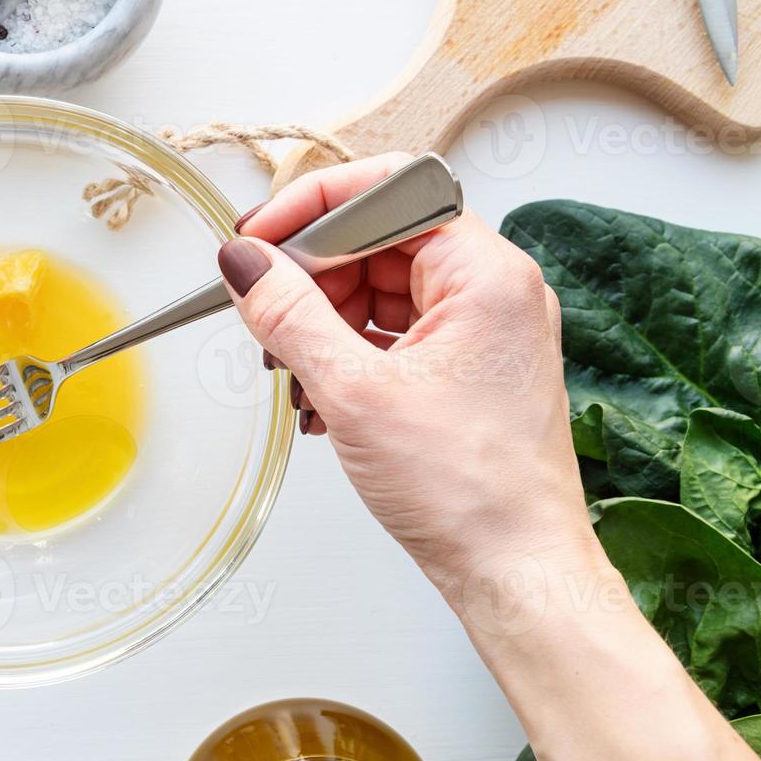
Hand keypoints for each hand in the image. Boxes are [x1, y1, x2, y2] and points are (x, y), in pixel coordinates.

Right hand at [219, 153, 594, 590]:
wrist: (515, 569)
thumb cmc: (470, 492)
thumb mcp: (355, 393)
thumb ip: (290, 315)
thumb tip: (245, 265)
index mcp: (485, 273)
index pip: (388, 191)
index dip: (313, 208)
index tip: (259, 239)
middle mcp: (492, 291)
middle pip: (378, 240)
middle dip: (312, 276)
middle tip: (264, 311)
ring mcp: (480, 331)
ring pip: (379, 289)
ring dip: (323, 322)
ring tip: (290, 368)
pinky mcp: (465, 370)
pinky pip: (392, 333)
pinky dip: (347, 354)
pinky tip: (317, 395)